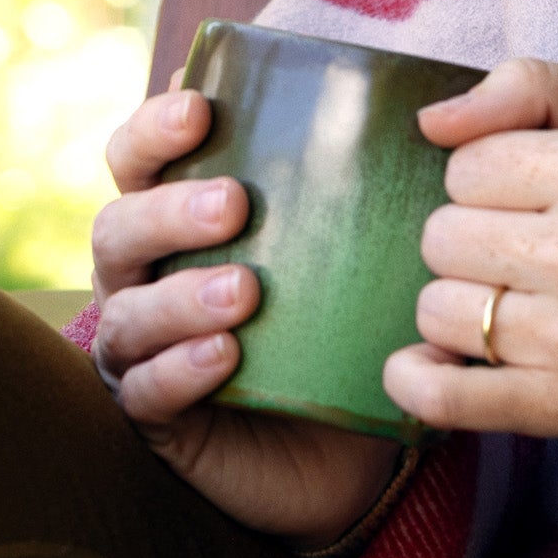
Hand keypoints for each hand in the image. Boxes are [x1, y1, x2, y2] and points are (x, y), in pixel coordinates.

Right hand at [91, 83, 399, 547]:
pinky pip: (147, 391)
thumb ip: (370, 189)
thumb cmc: (336, 324)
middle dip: (169, 211)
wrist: (338, 448)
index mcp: (175, 220)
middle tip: (235, 206)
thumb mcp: (351, 253)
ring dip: (181, 297)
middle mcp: (143, 278)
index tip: (199, 109)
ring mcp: (139, 350)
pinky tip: (223, 357)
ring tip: (244, 292)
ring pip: (127, 315)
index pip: (136, 159)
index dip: (153, 129)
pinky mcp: (155, 417)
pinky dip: (180, 369)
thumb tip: (439, 117)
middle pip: (118, 229)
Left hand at [386, 59, 557, 441]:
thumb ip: (532, 86)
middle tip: (530, 239)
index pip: (469, 164)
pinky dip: (420, 382)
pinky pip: (448, 400)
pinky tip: (423, 363)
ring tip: (522, 292)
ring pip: (439, 311)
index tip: (536, 184)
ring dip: (463, 299)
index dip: (492, 167)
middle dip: (473, 230)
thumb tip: (432, 123)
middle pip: (444, 236)